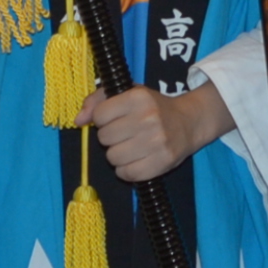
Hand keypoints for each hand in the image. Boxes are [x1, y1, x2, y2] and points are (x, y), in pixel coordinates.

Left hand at [84, 81, 222, 184]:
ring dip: (117, 155)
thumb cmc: (153, 107)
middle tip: (125, 134)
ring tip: (131, 147)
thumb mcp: (128, 93)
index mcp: (138, 98)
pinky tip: (136, 161)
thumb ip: (98, 101)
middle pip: (104, 138)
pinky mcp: (162, 163)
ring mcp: (157, 142)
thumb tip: (79, 121)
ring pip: (113, 157)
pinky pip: (126, 174)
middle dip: (110, 138)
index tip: (115, 119)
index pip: (100, 115)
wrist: (188, 123)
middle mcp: (148, 118)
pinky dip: (126, 170)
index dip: (103, 119)